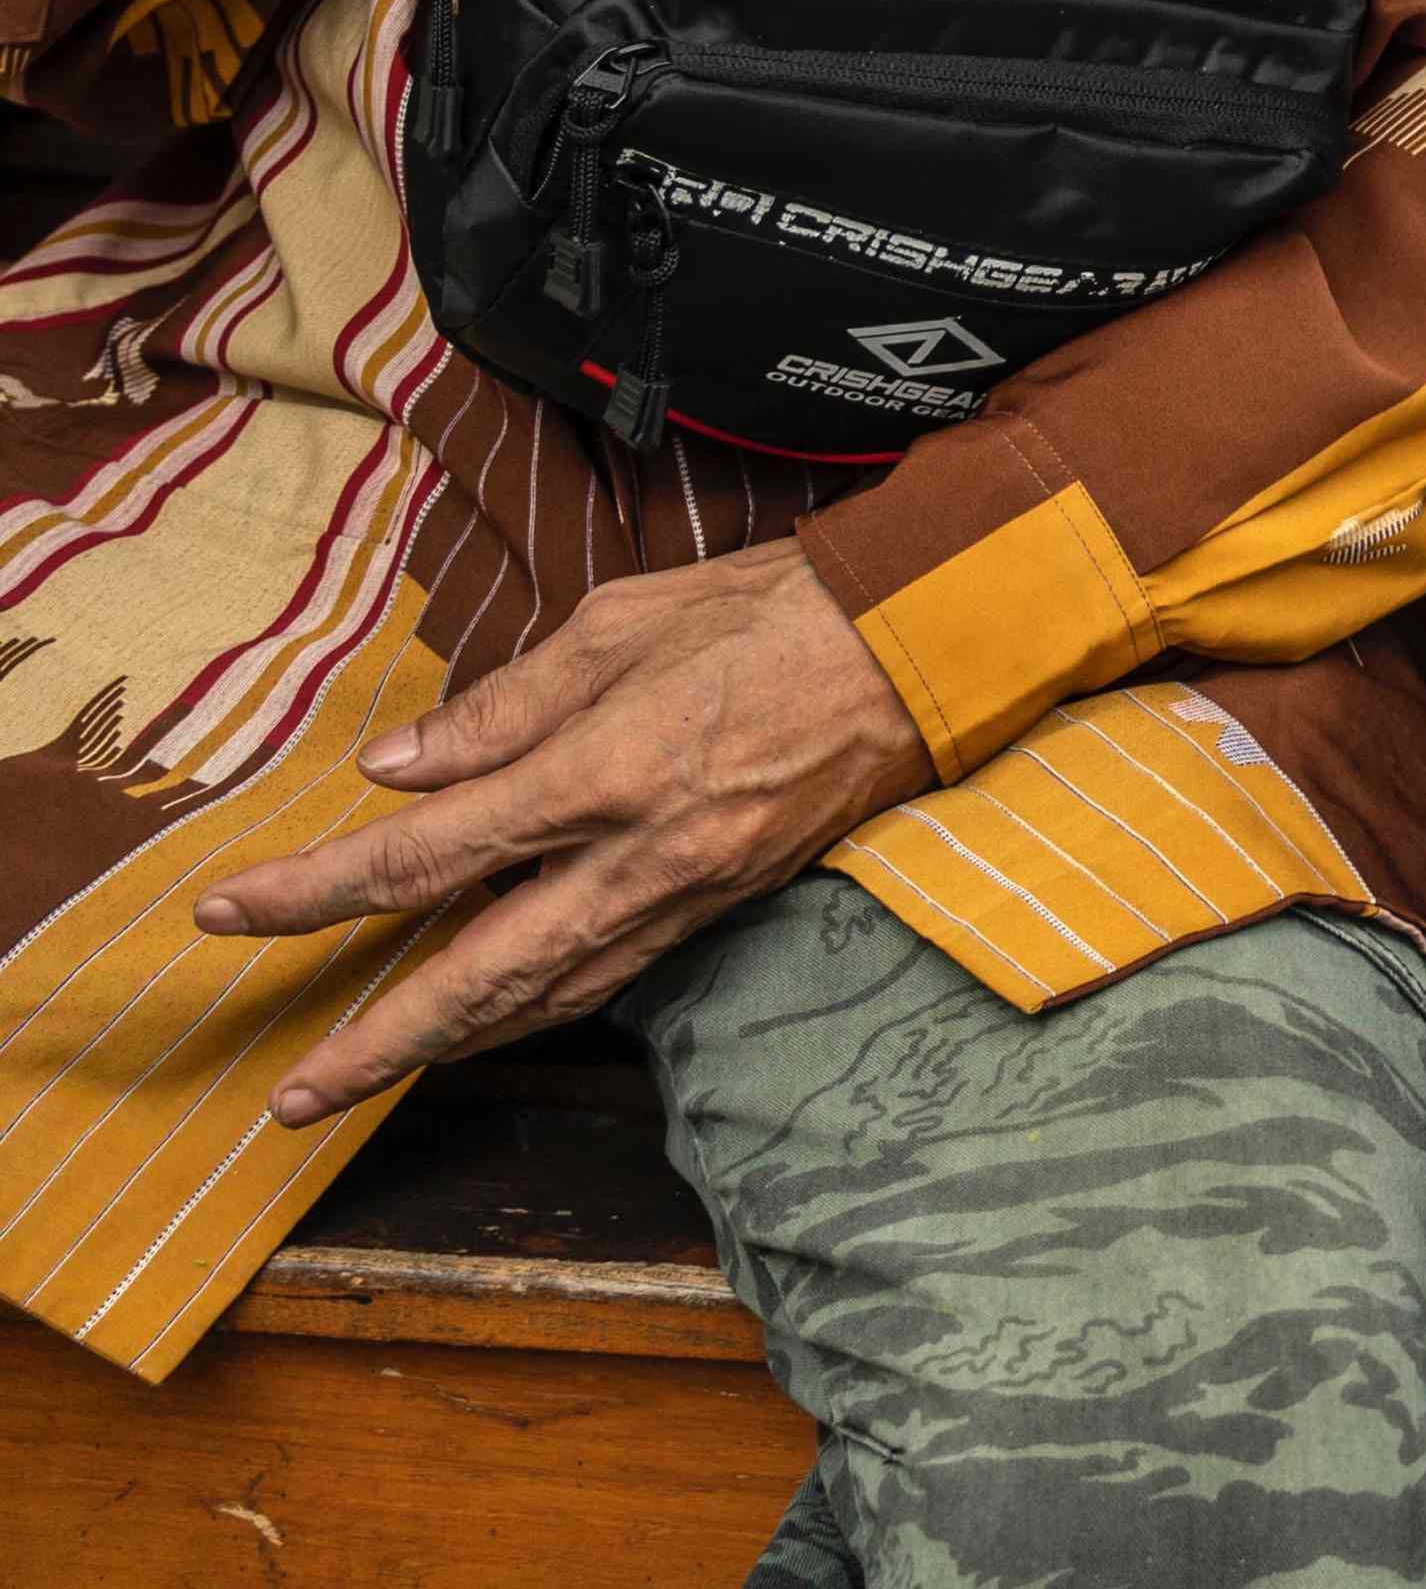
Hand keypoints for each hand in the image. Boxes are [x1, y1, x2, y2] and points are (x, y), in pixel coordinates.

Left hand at [194, 544, 926, 1121]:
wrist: (918, 649)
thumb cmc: (771, 612)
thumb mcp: (622, 622)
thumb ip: (504, 703)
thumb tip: (401, 768)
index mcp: (600, 772)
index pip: (424, 852)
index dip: (315, 890)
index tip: (228, 910)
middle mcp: (635, 858)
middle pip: (477, 976)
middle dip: (376, 1042)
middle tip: (294, 1094)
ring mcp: (684, 893)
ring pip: (545, 997)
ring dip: (449, 1044)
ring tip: (370, 1071)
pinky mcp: (721, 903)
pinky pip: (607, 976)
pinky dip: (534, 1010)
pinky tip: (491, 1017)